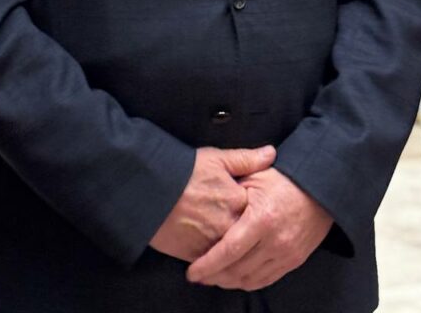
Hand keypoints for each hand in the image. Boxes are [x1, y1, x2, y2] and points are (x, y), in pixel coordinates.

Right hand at [150, 145, 275, 261]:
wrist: (149, 190)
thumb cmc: (183, 170)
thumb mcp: (216, 158)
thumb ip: (246, 159)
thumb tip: (271, 153)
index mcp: (238, 200)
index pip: (258, 213)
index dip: (257, 213)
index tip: (257, 214)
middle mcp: (229, 225)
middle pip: (247, 238)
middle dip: (249, 239)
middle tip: (250, 239)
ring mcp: (213, 242)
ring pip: (233, 256)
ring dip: (235, 258)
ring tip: (235, 257)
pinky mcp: (197, 256)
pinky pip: (214, 267)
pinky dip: (217, 267)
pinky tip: (218, 265)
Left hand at [186, 167, 332, 289]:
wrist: (320, 190)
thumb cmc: (284, 179)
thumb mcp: (256, 176)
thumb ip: (232, 186)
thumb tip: (208, 196)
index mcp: (262, 219)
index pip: (229, 250)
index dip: (208, 264)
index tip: (192, 271)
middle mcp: (275, 241)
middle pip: (237, 270)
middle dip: (214, 276)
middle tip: (198, 275)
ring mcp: (286, 254)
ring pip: (251, 279)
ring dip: (229, 282)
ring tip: (213, 278)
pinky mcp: (293, 261)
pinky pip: (266, 279)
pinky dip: (248, 282)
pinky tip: (235, 278)